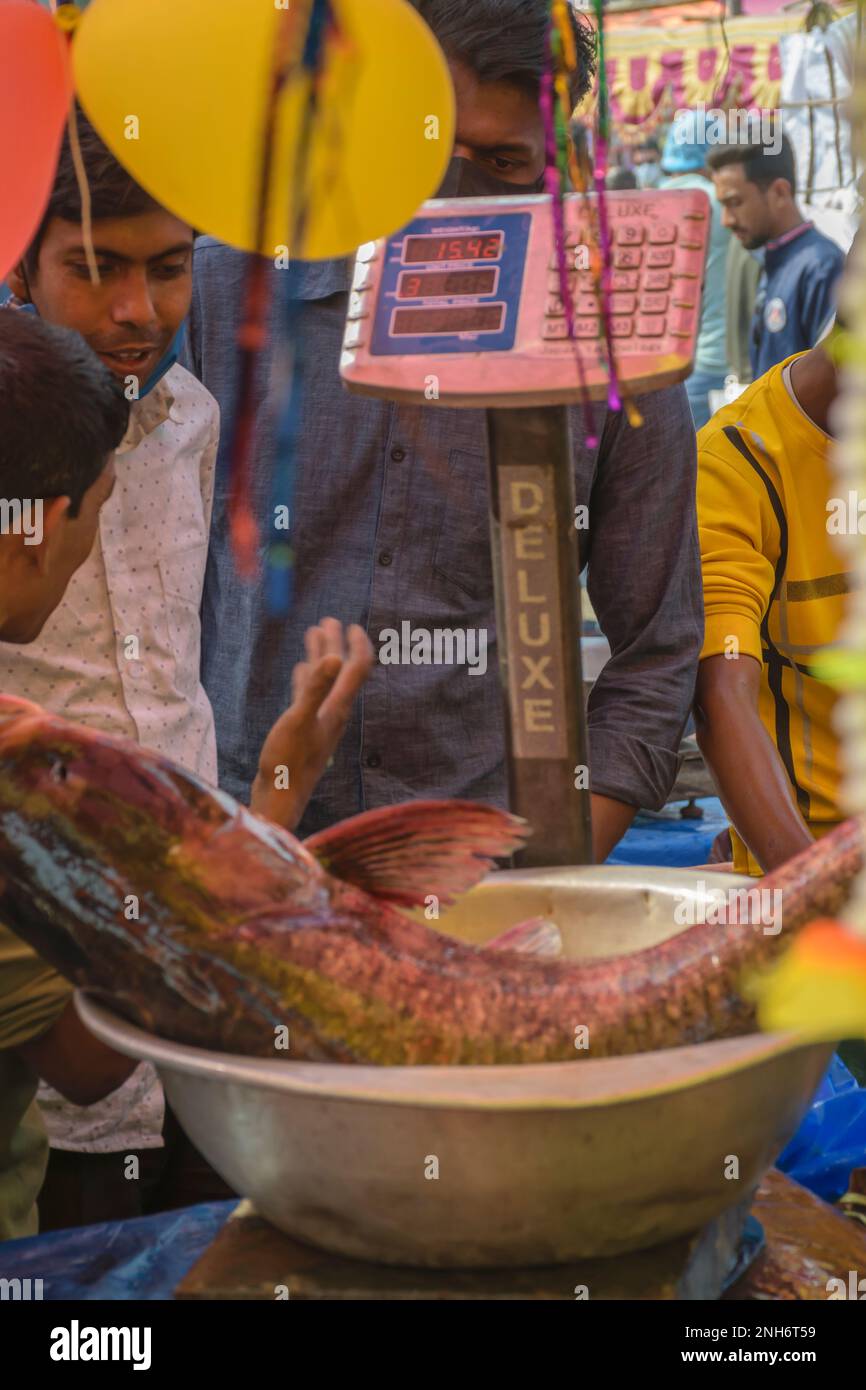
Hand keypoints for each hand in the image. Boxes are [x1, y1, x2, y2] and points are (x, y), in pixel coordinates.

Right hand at [250, 619, 373, 831]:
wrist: (279, 799)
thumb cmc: (287, 763)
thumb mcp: (297, 720)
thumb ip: (314, 689)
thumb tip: (335, 657)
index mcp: (337, 708)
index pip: (357, 669)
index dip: (357, 645)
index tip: (351, 625)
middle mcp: (334, 713)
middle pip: (341, 671)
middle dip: (336, 644)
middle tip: (329, 620)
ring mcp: (320, 723)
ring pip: (325, 682)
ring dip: (321, 657)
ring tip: (313, 634)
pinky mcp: (305, 732)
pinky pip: (310, 697)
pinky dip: (307, 679)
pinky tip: (299, 672)